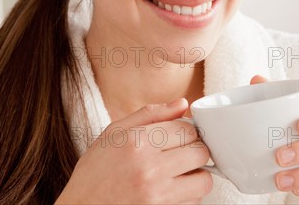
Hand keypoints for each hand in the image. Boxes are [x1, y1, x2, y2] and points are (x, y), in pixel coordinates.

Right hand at [55, 98, 212, 203]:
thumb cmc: (95, 172)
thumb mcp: (114, 133)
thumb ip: (151, 114)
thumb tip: (182, 104)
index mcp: (137, 142)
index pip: (187, 129)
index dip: (187, 130)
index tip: (180, 135)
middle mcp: (149, 169)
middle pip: (200, 152)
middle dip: (195, 150)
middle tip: (181, 152)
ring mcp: (158, 196)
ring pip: (204, 180)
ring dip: (195, 174)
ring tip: (178, 173)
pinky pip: (195, 202)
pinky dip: (188, 195)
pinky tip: (170, 189)